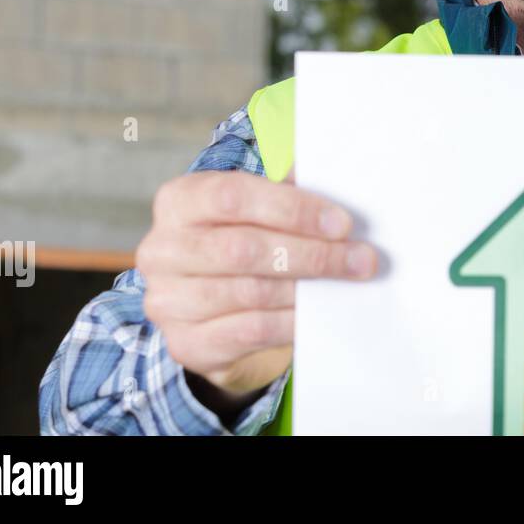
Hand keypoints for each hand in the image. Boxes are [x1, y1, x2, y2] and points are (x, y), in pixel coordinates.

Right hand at [137, 170, 376, 399]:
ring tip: (347, 281)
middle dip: (312, 254)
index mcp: (179, 201)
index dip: (291, 209)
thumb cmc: (242, 238)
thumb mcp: (256, 207)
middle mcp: (162, 250)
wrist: (209, 304)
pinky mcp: (186, 343)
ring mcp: (168, 301)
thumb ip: (286, 190)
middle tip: (361, 258)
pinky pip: (249, 331)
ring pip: (250, 293)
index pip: (232, 196)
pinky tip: (317, 311)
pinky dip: (290, 320)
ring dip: (308, 288)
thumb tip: (334, 180)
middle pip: (243, 249)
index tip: (340, 223)